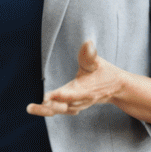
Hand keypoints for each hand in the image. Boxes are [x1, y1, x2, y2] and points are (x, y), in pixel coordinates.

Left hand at [28, 40, 150, 128]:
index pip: (75, 92)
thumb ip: (90, 53)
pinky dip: (49, 109)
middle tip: (39, 103)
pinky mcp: (73, 106)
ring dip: (48, 109)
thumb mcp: (98, 62)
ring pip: (62, 109)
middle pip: (66, 104)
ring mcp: (78, 104)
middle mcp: (81, 98)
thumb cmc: (104, 74)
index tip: (51, 94)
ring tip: (33, 107)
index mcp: (87, 88)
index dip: (64, 94)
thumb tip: (87, 42)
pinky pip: (61, 109)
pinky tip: (36, 107)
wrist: (117, 88)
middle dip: (53, 105)